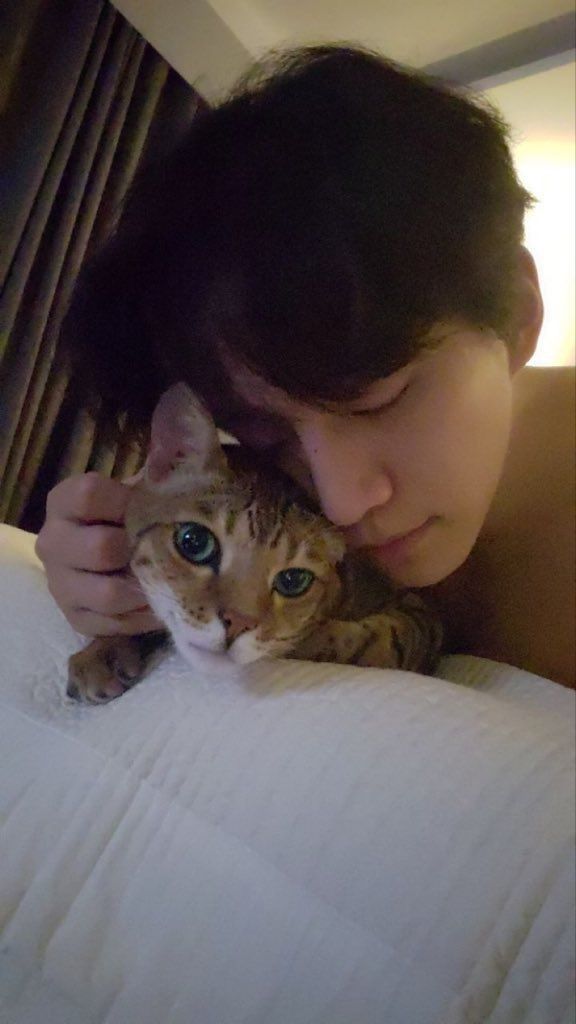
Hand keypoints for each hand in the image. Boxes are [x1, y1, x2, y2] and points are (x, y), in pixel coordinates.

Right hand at [35, 472, 161, 636]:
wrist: (120, 555)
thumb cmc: (136, 517)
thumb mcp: (143, 490)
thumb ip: (156, 476)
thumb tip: (170, 466)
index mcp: (63, 502)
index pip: (88, 495)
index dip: (126, 502)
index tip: (152, 507)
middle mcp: (52, 542)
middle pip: (100, 548)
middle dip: (139, 550)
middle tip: (163, 548)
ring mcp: (59, 584)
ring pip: (108, 594)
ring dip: (144, 588)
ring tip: (166, 578)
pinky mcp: (75, 618)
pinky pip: (114, 624)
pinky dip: (143, 615)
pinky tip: (158, 601)